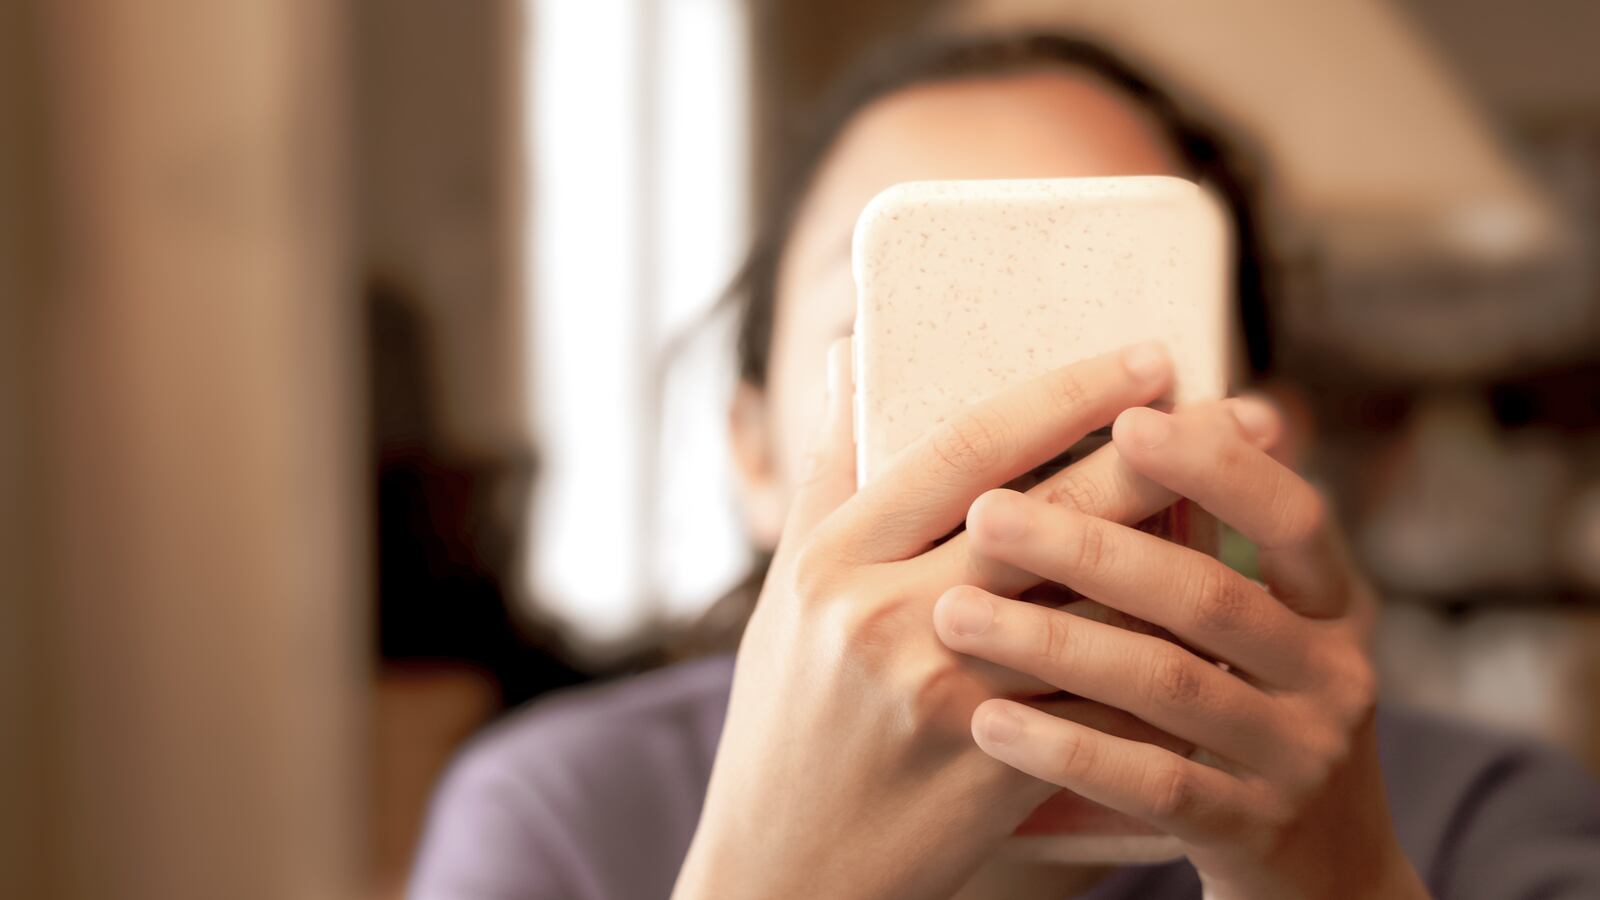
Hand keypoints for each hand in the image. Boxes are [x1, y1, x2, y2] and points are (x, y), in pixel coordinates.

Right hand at [675, 342, 1199, 899]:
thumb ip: (830, 472)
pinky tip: (1224, 628)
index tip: (1146, 358)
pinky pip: (1101, 703)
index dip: (1066, 397)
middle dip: (1160, 457)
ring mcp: (945, 700)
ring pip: (1095, 613)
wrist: (783, 868)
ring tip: (1257, 515)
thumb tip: (854, 355)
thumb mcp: (787, 590)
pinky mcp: (994, 773)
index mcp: (833, 561)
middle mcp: (886, 620)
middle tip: (1246, 412)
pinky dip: (1163, 662)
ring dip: (1188, 557)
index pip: (964, 450)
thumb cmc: (787, 717)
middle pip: (1050, 515)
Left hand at [932, 401, 1429, 899]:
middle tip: (988, 512)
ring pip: (1172, 686)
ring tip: (954, 614)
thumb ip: (1200, 548)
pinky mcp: (1256, 831)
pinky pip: (1154, 784)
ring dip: (1056, 644)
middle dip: (1092, 547)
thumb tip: (1114, 418)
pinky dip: (1067, 750)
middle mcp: (1334, 672)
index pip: (1290, 514)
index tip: (1125, 418)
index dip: (1216, 466)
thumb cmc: (1248, 721)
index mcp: (1331, 603)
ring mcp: (1301, 757)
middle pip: (1210, 596)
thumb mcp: (1255, 634)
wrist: (1322, 879)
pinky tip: (988, 724)